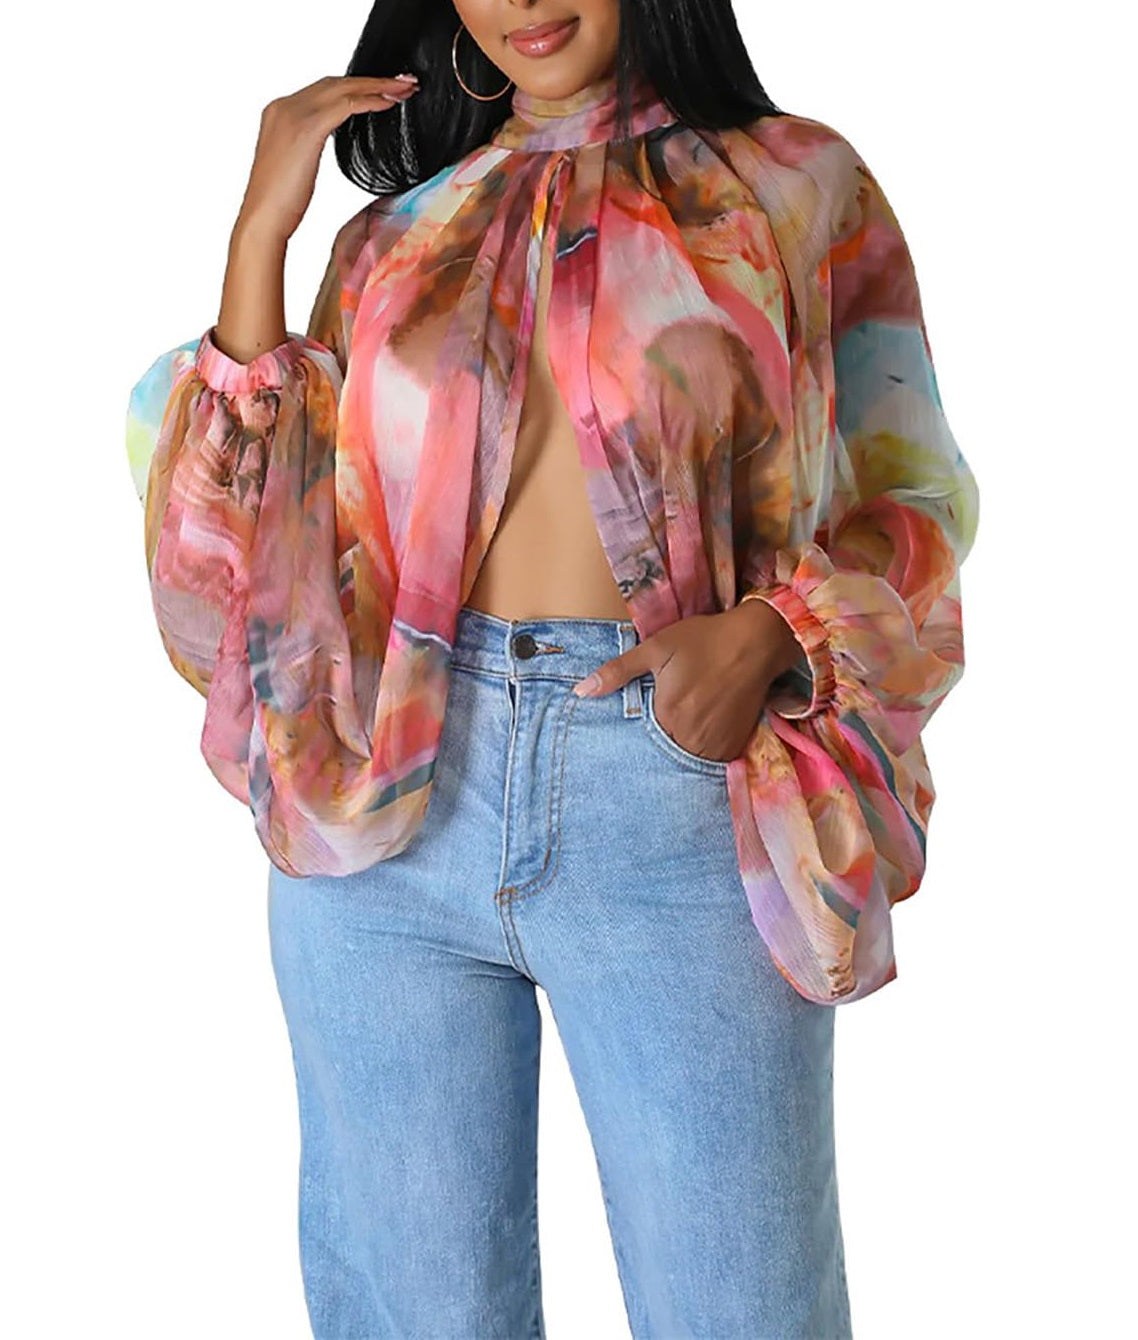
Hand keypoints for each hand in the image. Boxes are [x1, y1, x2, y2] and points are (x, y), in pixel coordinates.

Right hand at [235, 73, 419, 245]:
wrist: (263, 219)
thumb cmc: (280, 204)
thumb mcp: (295, 163)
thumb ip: (308, 143)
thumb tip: (324, 140)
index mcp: (280, 112)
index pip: (323, 90)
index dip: (355, 86)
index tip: (382, 89)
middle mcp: (284, 106)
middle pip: (335, 82)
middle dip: (371, 81)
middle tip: (403, 81)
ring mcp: (294, 114)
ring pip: (344, 88)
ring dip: (378, 86)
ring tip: (405, 88)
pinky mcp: (308, 128)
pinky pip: (347, 105)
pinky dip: (371, 101)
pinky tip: (390, 103)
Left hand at [571, 602, 802, 762]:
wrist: (756, 641)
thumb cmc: (703, 640)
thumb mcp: (657, 647)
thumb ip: (618, 672)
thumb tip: (580, 692)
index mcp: (666, 714)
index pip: (640, 740)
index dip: (641, 731)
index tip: (646, 719)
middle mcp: (690, 736)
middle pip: (664, 752)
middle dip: (661, 740)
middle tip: (672, 714)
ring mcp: (715, 744)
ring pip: (688, 759)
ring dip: (682, 747)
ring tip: (688, 722)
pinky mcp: (735, 745)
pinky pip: (711, 760)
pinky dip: (704, 749)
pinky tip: (705, 727)